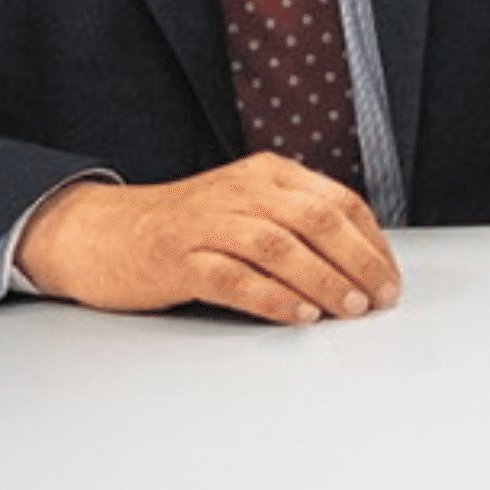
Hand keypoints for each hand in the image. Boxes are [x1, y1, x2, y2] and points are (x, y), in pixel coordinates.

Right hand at [14, 154, 401, 323]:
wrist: (99, 232)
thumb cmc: (182, 227)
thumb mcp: (245, 207)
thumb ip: (294, 222)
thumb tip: (359, 263)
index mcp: (267, 174)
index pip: (338, 201)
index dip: (372, 241)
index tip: (390, 275)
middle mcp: (241, 191)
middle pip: (317, 220)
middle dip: (359, 261)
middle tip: (382, 297)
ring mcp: (208, 223)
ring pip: (281, 247)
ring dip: (324, 281)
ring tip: (350, 309)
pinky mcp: (179, 258)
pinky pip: (235, 278)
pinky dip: (273, 298)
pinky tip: (299, 316)